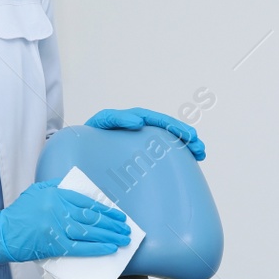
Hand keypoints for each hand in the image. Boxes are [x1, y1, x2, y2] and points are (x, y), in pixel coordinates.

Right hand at [0, 182, 130, 269]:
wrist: (0, 234)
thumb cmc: (18, 214)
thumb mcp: (36, 192)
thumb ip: (56, 186)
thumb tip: (77, 186)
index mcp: (55, 194)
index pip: (87, 201)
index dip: (105, 209)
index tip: (119, 215)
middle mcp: (57, 209)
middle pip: (91, 217)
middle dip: (112, 224)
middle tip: (126, 229)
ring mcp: (55, 228)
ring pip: (89, 231)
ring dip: (109, 236)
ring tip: (123, 239)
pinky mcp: (53, 245)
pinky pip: (79, 247)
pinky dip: (96, 248)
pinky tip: (109, 249)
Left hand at [85, 107, 205, 159]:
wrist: (77, 152)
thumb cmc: (86, 139)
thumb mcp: (99, 124)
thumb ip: (116, 119)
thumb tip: (139, 122)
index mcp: (128, 119)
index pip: (151, 118)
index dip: (167, 124)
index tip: (184, 135)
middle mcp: (138, 127)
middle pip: (165, 127)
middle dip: (183, 133)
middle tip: (196, 143)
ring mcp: (141, 139)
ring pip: (168, 138)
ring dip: (186, 142)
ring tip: (200, 151)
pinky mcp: (142, 151)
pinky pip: (164, 148)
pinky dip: (179, 152)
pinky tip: (193, 159)